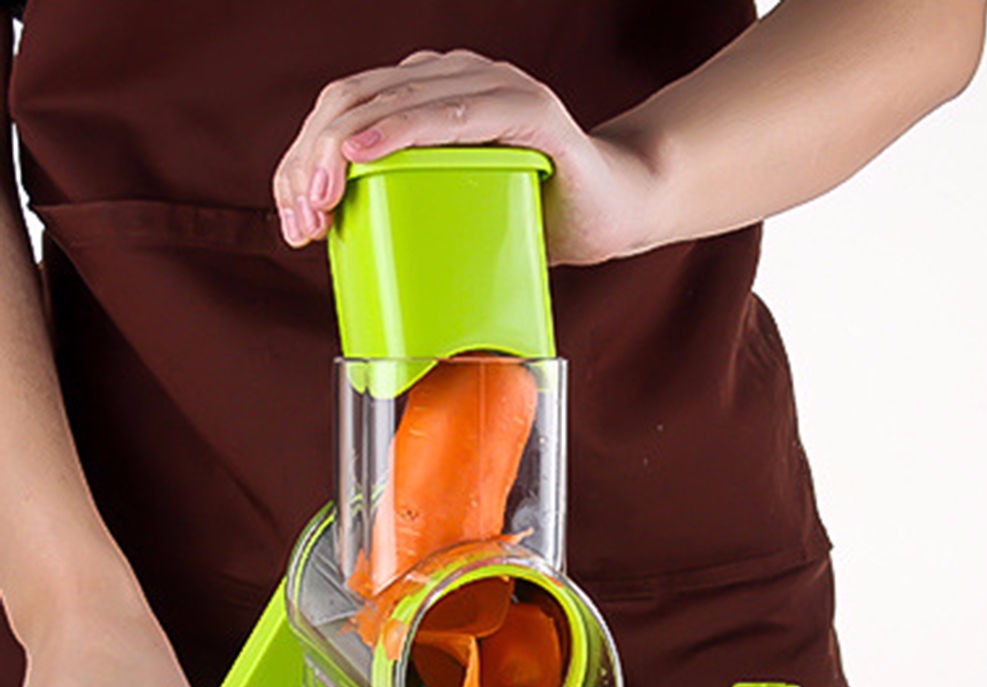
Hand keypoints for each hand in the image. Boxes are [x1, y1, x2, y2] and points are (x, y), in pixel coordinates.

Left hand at [272, 49, 663, 265]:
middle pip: (355, 99)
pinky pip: (454, 114)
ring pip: (392, 99)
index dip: (303, 154)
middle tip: (300, 215)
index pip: (346, 107)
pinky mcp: (529, 111)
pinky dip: (402, 130)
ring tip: (318, 195)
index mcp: (432, 92)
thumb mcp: (455, 212)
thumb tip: (328, 234)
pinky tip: (362, 153)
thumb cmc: (536, 216)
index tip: (292, 216)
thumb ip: (405, 205)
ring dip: (342, 147)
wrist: (617, 214)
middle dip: (311, 157)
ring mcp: (493, 86)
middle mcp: (456, 75)